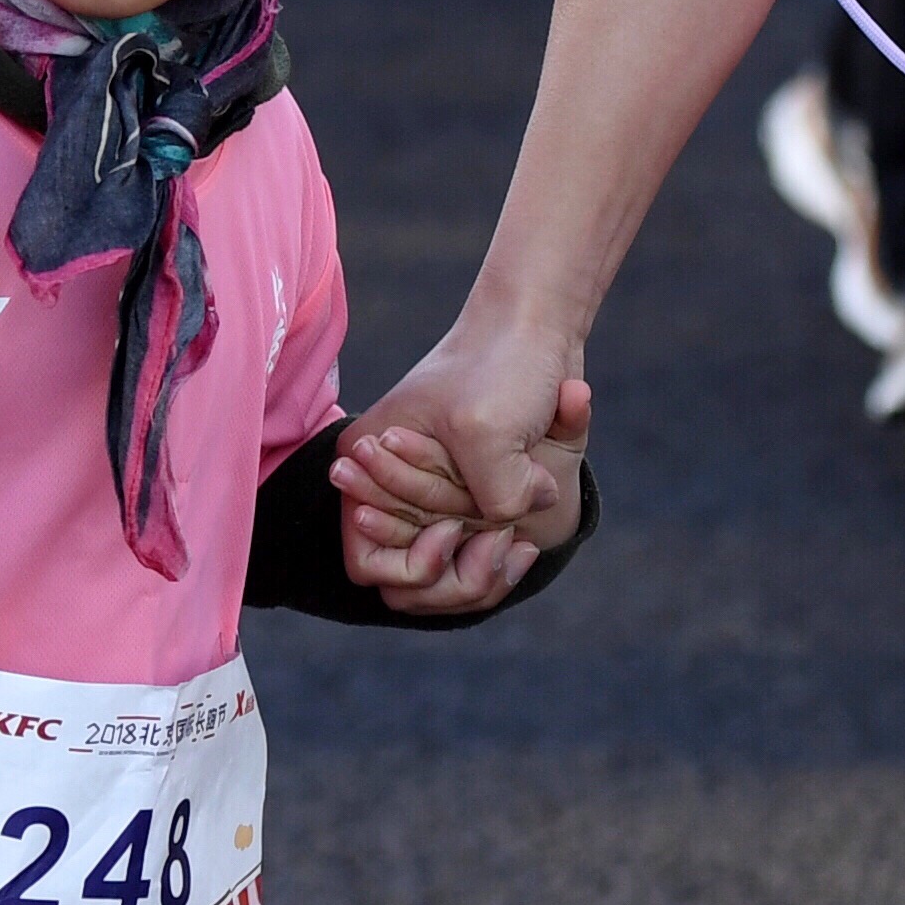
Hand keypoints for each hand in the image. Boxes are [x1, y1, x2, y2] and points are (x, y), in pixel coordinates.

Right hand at [335, 377, 590, 613]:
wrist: (537, 326)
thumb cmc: (501, 364)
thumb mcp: (487, 430)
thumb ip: (494, 498)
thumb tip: (515, 529)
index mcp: (367, 458)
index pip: (371, 562)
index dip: (417, 562)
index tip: (455, 530)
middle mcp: (391, 480)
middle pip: (409, 578)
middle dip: (456, 571)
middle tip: (500, 540)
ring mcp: (430, 488)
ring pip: (444, 571)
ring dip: (482, 568)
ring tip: (516, 542)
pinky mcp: (470, 491)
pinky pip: (472, 551)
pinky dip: (499, 555)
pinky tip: (525, 536)